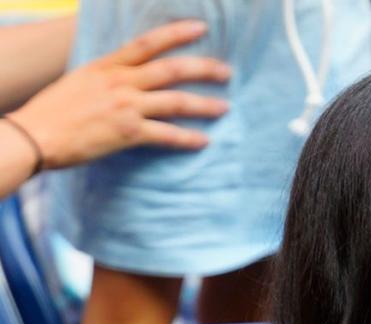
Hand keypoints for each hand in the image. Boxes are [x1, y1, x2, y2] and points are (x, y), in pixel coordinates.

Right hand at [9, 19, 230, 169]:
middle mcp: (120, 82)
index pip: (148, 42)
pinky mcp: (128, 133)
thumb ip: (107, 78)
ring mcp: (126, 106)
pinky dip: (187, 138)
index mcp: (108, 66)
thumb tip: (124, 81)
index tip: (201, 28)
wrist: (37, 134)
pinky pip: (166, 135)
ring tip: (225, 107)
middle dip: (203, 68)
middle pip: (171, 69)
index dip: (177, 33)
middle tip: (226, 71)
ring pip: (175, 101)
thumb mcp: (81, 81)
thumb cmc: (54, 112)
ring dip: (204, 104)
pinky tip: (204, 141)